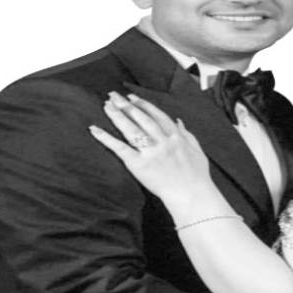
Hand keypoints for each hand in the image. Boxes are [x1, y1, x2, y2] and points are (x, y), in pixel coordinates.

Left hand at [89, 92, 210, 206]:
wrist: (193, 196)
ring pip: (131, 129)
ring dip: (117, 115)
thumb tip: (179, 121)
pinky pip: (120, 149)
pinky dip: (106, 138)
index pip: (156, 115)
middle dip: (126, 105)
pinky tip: (95, 129)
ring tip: (106, 105)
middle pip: (141, 118)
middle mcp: (162, 141)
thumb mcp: (197, 151)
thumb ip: (187, 134)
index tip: (132, 97)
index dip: (143, 105)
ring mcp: (151, 152)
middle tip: (113, 95)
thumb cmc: (197, 177)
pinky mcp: (139, 165)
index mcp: (175, 137)